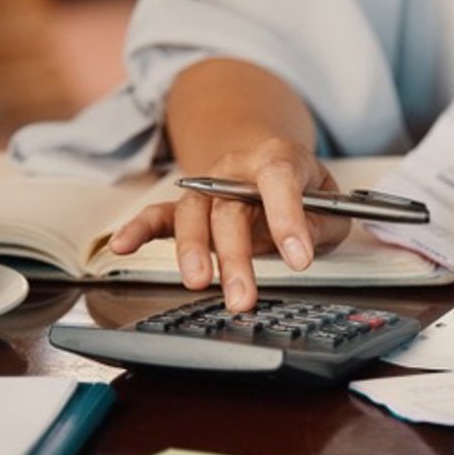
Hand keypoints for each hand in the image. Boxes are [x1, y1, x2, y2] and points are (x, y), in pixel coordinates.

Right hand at [108, 138, 350, 310]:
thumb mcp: (330, 204)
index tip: (299, 258)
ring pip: (193, 215)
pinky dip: (138, 229)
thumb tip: (301, 244)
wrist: (270, 163)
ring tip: (199, 284)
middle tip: (243, 296)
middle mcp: (236, 170)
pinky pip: (158, 215)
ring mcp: (208, 187)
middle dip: (236, 255)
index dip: (288, 218)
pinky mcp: (188, 206)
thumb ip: (321, 223)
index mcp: (279, 159)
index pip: (280, 180)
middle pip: (229, 208)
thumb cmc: (304, 188)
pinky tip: (122, 245)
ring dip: (193, 251)